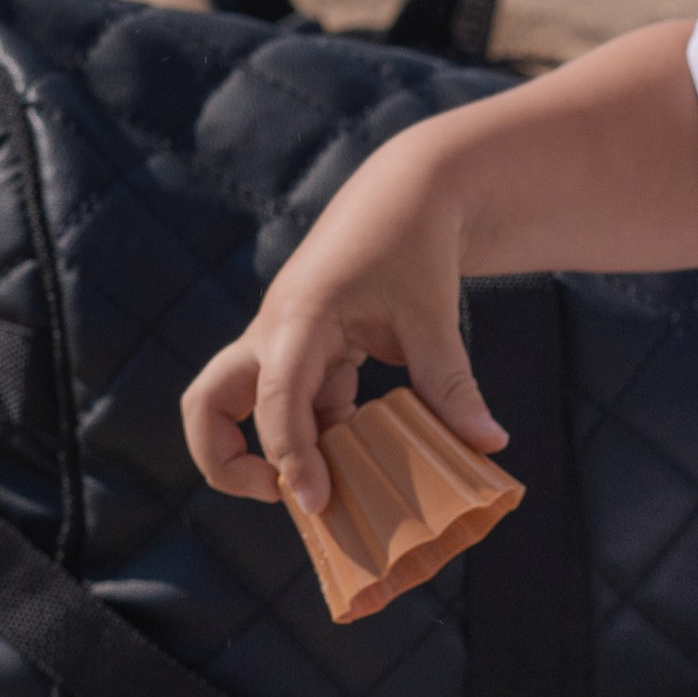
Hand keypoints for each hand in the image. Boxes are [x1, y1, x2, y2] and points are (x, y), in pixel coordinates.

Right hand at [179, 129, 505, 516]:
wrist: (405, 193)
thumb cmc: (413, 245)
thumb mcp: (433, 316)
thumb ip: (451, 383)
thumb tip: (490, 444)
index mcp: (299, 318)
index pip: (274, 397)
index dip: (290, 455)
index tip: (313, 503)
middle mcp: (274, 334)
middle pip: (207, 403)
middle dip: (224, 459)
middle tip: (280, 496)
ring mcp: (283, 345)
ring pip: (242, 407)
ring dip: (272, 453)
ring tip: (328, 496)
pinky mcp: (305, 354)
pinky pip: (293, 406)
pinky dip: (315, 440)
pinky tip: (360, 467)